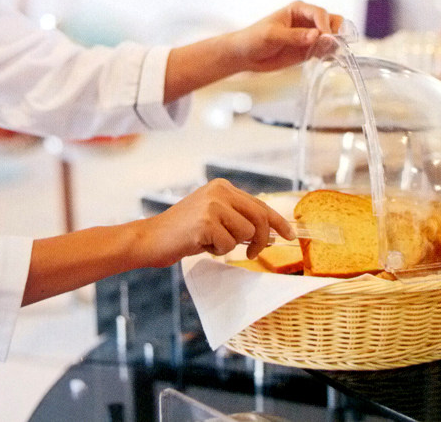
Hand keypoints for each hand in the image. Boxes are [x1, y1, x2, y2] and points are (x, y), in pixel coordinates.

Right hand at [140, 179, 295, 265]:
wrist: (150, 239)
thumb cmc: (183, 232)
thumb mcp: (213, 217)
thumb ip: (238, 218)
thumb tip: (270, 231)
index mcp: (223, 187)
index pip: (259, 204)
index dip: (277, 221)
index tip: (290, 235)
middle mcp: (219, 191)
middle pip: (259, 217)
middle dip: (262, 239)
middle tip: (254, 254)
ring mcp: (212, 205)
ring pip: (246, 233)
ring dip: (232, 245)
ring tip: (210, 242)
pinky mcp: (206, 222)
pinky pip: (228, 245)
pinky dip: (217, 251)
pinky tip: (200, 245)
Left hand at [228, 0, 344, 72]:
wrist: (245, 55)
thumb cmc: (254, 39)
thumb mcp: (272, 35)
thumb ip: (294, 36)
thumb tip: (316, 35)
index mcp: (298, 9)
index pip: (319, 13)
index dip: (325, 25)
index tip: (326, 38)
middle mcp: (307, 20)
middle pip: (332, 21)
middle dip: (335, 32)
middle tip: (331, 46)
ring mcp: (309, 35)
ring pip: (331, 36)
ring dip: (334, 44)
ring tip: (328, 55)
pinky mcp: (308, 50)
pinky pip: (324, 50)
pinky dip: (328, 54)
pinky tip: (324, 60)